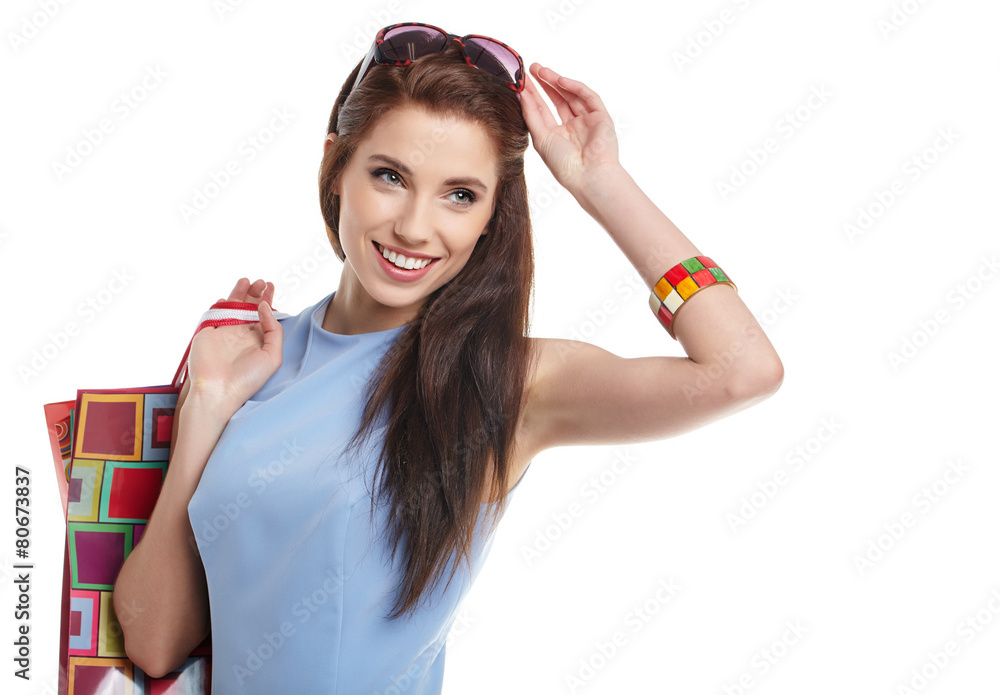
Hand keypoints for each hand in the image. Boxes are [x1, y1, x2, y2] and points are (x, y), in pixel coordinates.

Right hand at [186, 278, 282, 415]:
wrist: (217, 389)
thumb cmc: (247, 378)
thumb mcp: (272, 355)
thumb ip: (273, 330)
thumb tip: (264, 306)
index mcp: (257, 341)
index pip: (264, 316)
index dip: (268, 301)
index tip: (270, 286)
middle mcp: (241, 336)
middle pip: (249, 308)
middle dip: (255, 294)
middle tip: (261, 282)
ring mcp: (224, 333)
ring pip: (233, 308)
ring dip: (240, 293)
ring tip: (248, 281)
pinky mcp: (208, 332)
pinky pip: (215, 314)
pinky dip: (220, 305)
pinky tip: (227, 297)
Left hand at [518, 63, 621, 195]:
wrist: (588, 176)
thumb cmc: (563, 164)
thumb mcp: (541, 138)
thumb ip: (531, 115)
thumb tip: (521, 94)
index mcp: (558, 136)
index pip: (544, 110)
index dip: (533, 95)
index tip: (521, 81)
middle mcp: (573, 127)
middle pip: (558, 99)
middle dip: (545, 84)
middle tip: (532, 68)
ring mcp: (587, 121)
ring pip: (571, 95)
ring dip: (557, 81)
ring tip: (541, 70)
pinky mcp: (601, 116)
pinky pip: (588, 96)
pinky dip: (575, 87)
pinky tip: (560, 80)